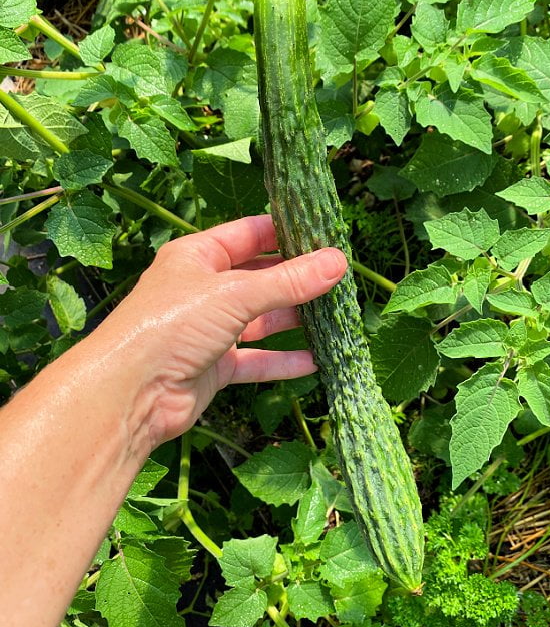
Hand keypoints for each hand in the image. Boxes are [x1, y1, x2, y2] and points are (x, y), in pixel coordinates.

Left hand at [95, 214, 346, 448]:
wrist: (131, 393)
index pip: (250, 234)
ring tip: (336, 317)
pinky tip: (315, 361)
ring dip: (294, 320)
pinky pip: (256, 360)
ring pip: (261, 321)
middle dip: (297, 280)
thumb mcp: (235, 294)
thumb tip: (337, 262)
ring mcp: (209, 330)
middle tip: (340, 278)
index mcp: (198, 256)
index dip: (286, 233)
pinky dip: (282, 361)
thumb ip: (288, 281)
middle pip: (259, 279)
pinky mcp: (214, 367)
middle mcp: (203, 290)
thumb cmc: (171, 325)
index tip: (327, 234)